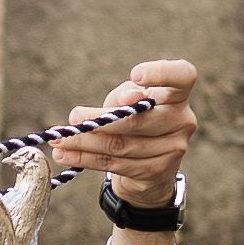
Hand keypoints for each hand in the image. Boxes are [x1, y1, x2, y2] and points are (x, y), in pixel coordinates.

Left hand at [54, 60, 198, 206]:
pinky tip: (65, 155)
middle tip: (73, 118)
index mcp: (178, 94)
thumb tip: (129, 99)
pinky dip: (86, 159)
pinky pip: (115, 164)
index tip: (135, 75)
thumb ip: (124, 97)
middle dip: (99, 121)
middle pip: (139, 120)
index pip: (184, 75)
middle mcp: (182, 120)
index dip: (162, 73)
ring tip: (59, 140)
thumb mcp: (129, 101)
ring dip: (84, 143)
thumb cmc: (137, 119)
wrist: (149, 167)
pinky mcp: (158, 172)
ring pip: (122, 145)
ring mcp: (174, 148)